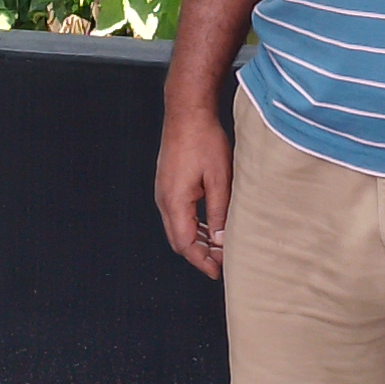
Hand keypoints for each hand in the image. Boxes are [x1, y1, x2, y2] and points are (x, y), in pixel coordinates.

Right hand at [154, 97, 233, 279]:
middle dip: (199, 255)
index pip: (186, 244)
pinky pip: (177, 214)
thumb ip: (219, 212)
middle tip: (221, 262)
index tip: (218, 271)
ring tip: (218, 247)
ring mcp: (164, 191)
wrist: (187, 112)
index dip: (202, 261)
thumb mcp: (219, 179)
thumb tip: (221, 240)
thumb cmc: (203, 140)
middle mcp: (164, 199)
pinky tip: (208, 226)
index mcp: (175, 201)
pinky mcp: (168, 184)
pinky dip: (192, 226)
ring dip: (196, 240)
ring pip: (177, 228)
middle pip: (178, 240)